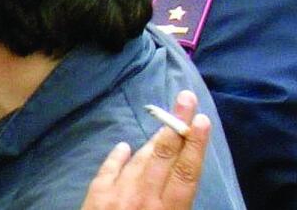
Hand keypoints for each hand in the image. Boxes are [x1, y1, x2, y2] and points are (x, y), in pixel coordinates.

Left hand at [82, 90, 209, 209]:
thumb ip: (178, 205)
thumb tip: (182, 181)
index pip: (186, 173)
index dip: (194, 145)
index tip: (201, 119)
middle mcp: (144, 197)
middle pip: (164, 155)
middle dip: (176, 124)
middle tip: (186, 97)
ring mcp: (117, 193)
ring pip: (139, 160)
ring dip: (152, 140)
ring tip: (163, 121)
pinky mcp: (96, 196)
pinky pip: (108, 170)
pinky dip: (117, 156)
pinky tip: (123, 146)